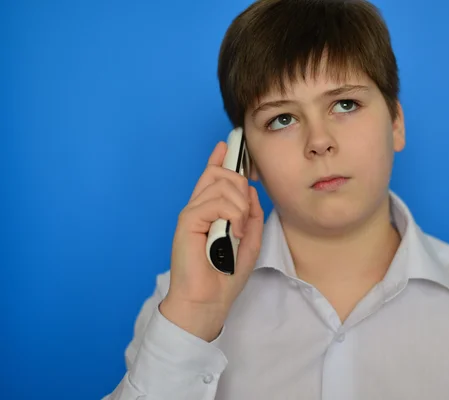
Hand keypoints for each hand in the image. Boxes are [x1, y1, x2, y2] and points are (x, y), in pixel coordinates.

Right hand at [160, 141, 263, 340]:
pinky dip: (232, 214)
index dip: (220, 159)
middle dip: (241, 186)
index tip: (227, 145)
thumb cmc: (226, 276)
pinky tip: (234, 232)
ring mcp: (192, 213)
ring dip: (240, 205)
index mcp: (211, 212)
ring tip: (240, 231)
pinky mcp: (188, 221)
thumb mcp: (250, 240)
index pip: (213, 177)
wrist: (209, 301)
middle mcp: (200, 208)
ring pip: (221, 184)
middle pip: (221, 174)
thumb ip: (252, 214)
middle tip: (246, 216)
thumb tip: (251, 190)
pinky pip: (214, 202)